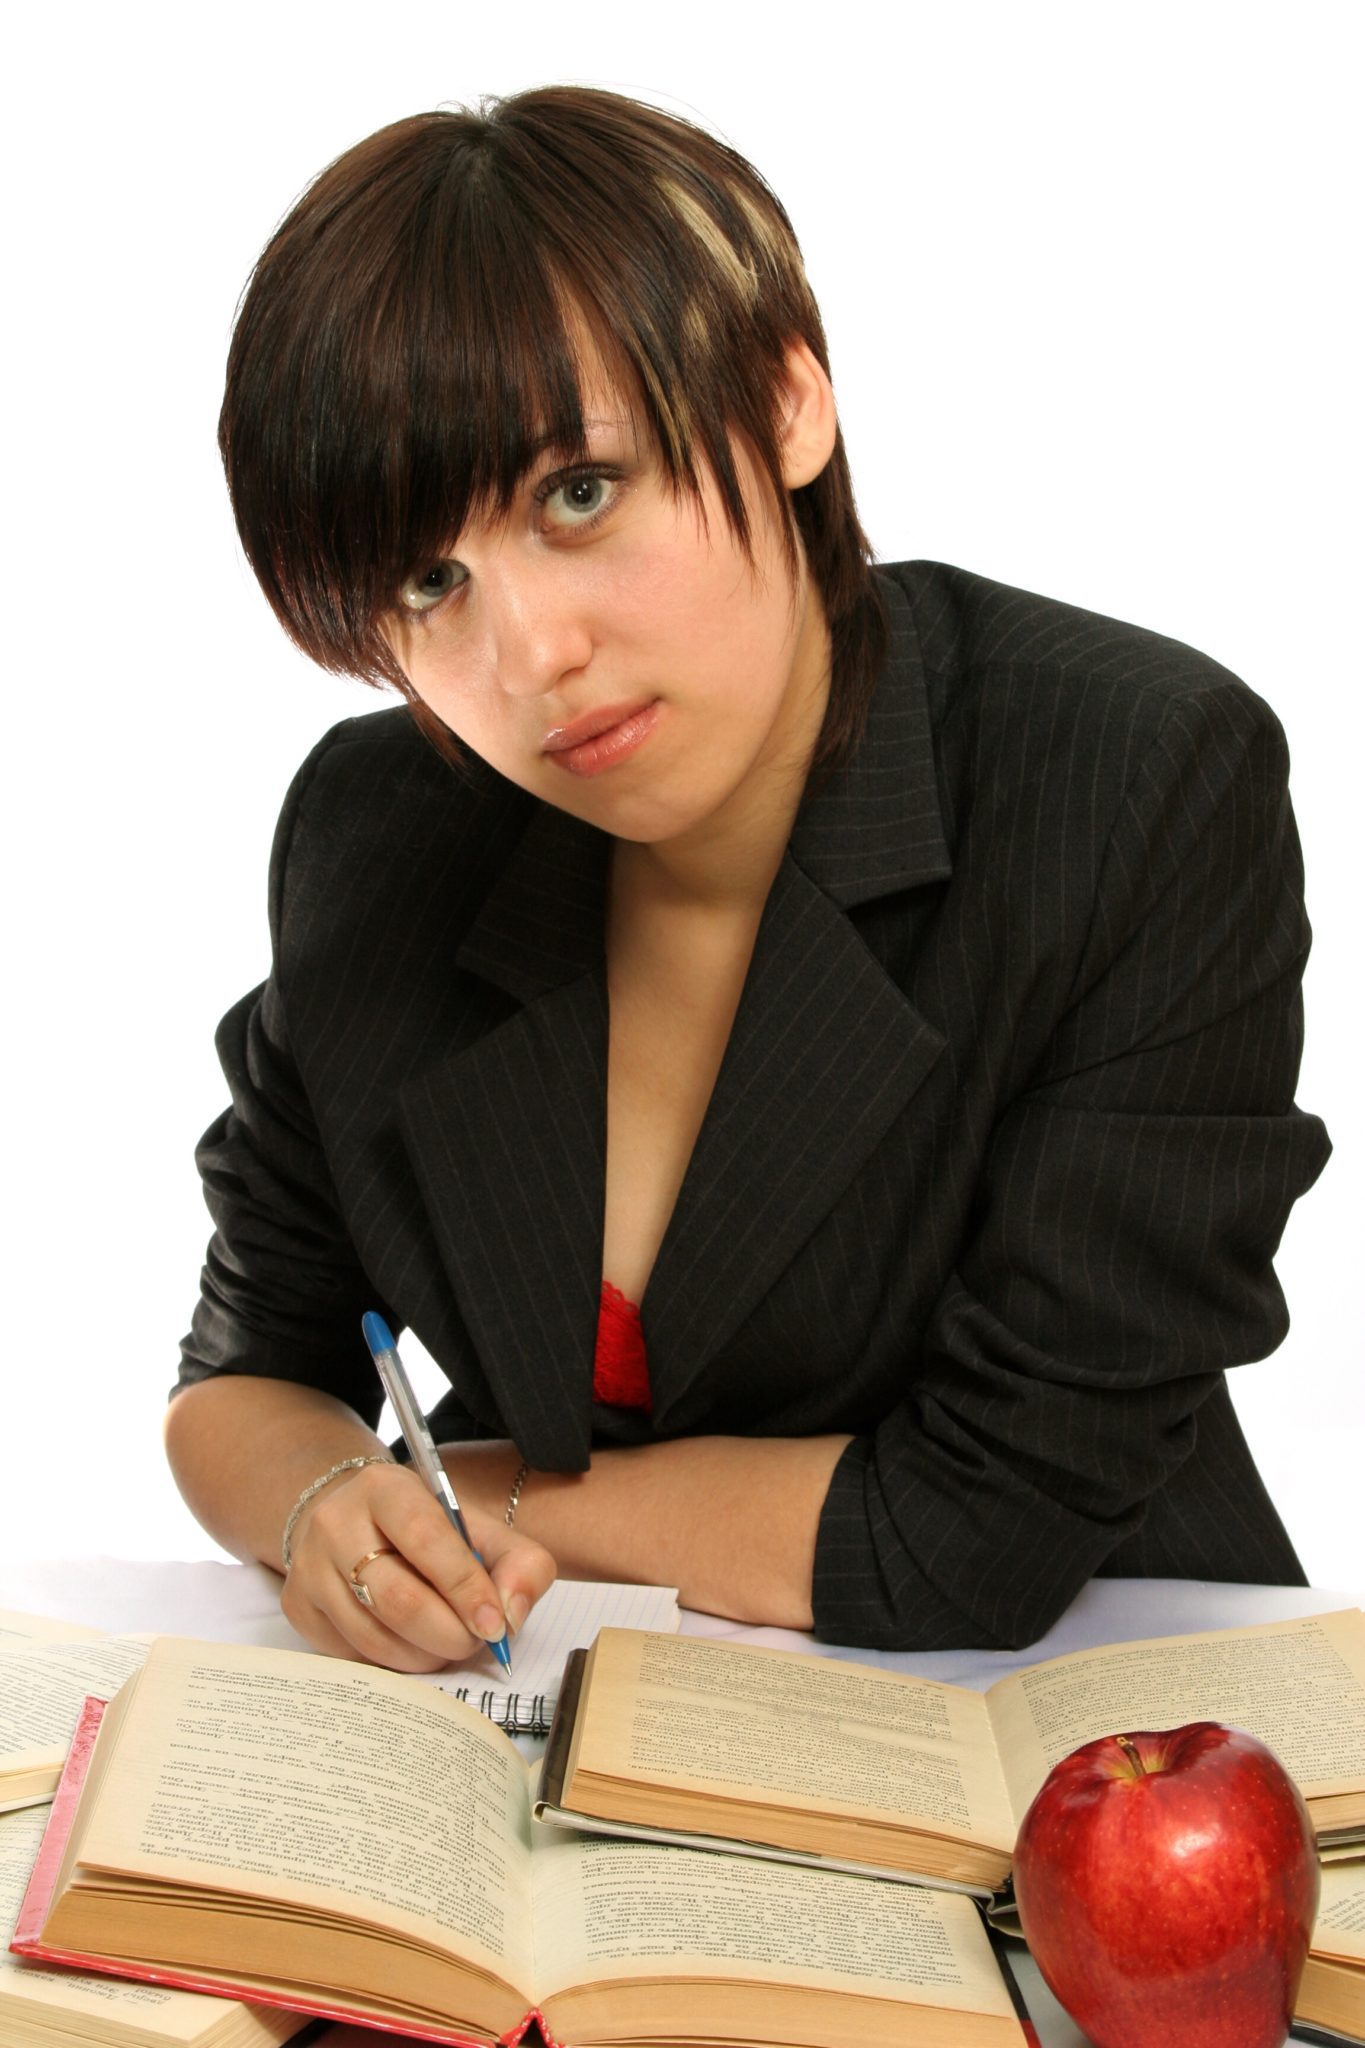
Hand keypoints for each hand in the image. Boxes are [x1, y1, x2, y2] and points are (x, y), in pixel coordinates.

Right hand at [280, 1454, 555, 1672]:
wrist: (349, 1518)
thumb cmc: (422, 1528)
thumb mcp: (474, 1526)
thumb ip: (516, 1561)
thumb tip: (512, 1615)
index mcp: (384, 1488)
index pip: (427, 1539)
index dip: (466, 1588)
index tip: (495, 1625)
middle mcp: (336, 1523)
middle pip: (398, 1600)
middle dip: (449, 1634)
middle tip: (475, 1642)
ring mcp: (309, 1567)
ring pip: (374, 1638)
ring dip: (424, 1656)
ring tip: (447, 1643)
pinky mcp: (297, 1608)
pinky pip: (352, 1656)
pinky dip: (393, 1662)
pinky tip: (410, 1643)